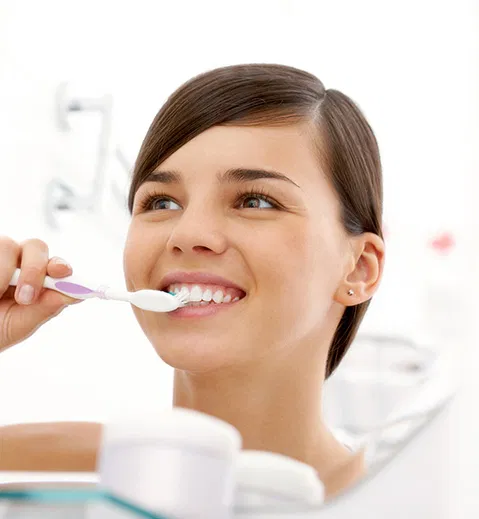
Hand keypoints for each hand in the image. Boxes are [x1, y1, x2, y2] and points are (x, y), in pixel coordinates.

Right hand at [0, 236, 82, 352]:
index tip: (63, 272)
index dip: (61, 266)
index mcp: (37, 279)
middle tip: (26, 297)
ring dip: (4, 273)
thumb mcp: (19, 324)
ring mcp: (0, 256)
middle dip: (35, 269)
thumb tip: (75, 294)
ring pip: (9, 245)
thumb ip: (45, 308)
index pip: (55, 265)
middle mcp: (19, 262)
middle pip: (36, 246)